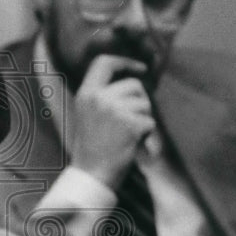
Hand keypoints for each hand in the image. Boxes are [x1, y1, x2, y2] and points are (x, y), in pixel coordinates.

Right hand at [69, 55, 154, 188]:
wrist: (91, 173)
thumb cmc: (92, 146)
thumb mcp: (87, 112)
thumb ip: (103, 94)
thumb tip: (134, 79)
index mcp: (86, 93)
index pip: (103, 62)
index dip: (124, 61)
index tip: (140, 68)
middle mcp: (99, 98)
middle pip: (134, 85)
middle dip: (140, 100)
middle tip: (132, 120)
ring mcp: (115, 110)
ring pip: (145, 104)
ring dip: (144, 118)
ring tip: (129, 134)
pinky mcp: (131, 124)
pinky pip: (150, 122)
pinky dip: (148, 134)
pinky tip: (134, 143)